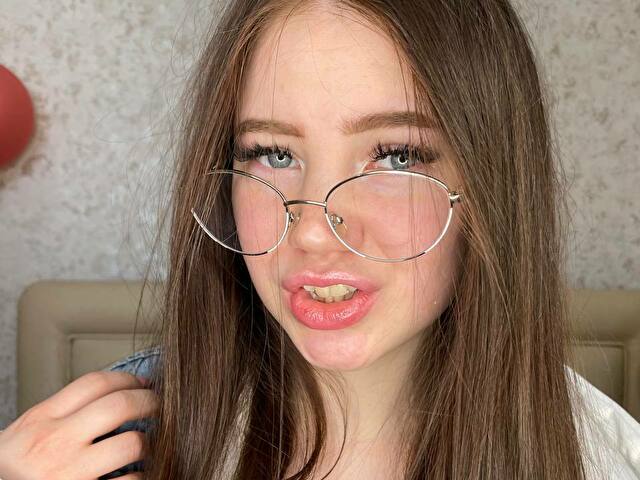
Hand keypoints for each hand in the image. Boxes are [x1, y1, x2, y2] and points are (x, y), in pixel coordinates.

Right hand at [0, 371, 157, 479]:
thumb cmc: (11, 474)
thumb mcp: (23, 437)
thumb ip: (58, 417)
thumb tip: (106, 398)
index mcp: (40, 421)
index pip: (94, 383)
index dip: (128, 378)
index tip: (143, 382)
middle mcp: (55, 444)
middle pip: (119, 405)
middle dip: (148, 401)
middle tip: (158, 405)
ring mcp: (70, 474)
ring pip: (131, 444)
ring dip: (148, 443)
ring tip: (148, 445)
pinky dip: (141, 477)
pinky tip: (139, 475)